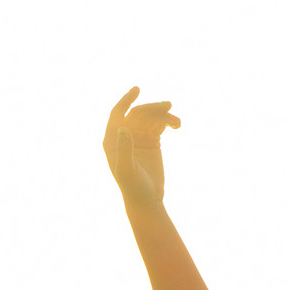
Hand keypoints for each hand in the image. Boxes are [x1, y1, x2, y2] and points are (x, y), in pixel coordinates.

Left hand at [103, 86, 179, 209]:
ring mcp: (138, 137)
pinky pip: (159, 124)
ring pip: (151, 117)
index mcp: (112, 140)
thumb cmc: (133, 187)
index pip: (118, 113)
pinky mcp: (151, 141)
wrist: (147, 199)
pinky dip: (168, 122)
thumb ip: (124, 148)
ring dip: (164, 116)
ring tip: (177, 122)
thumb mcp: (127, 169)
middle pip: (138, 113)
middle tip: (169, 106)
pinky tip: (177, 125)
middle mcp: (124, 136)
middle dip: (153, 109)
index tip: (137, 89)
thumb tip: (122, 127)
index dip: (126, 100)